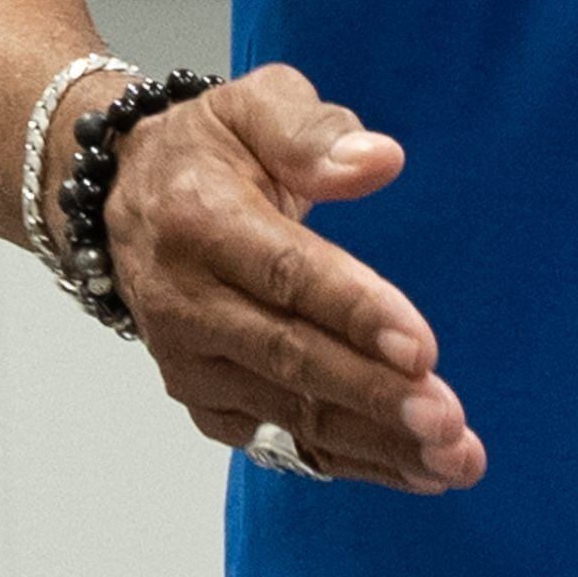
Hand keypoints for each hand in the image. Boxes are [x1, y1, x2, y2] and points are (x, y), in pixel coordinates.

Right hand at [93, 63, 487, 494]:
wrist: (123, 199)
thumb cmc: (207, 151)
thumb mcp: (252, 106)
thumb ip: (312, 131)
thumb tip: (380, 161)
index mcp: (199, 221)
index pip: (284, 274)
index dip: (354, 313)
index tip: (423, 349)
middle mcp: (183, 302)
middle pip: (288, 357)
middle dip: (373, 395)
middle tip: (449, 421)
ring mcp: (189, 361)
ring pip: (289, 413)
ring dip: (376, 442)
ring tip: (454, 460)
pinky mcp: (203, 401)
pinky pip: (280, 443)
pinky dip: (350, 460)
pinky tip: (417, 470)